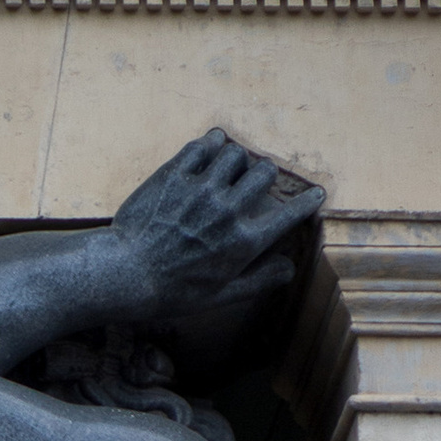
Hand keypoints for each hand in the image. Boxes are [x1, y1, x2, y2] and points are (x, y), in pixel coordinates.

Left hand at [111, 129, 322, 329]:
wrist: (124, 275)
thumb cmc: (172, 292)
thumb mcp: (219, 297)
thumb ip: (258, 281)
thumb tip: (289, 269)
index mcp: (243, 242)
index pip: (289, 214)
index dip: (307, 202)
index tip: (315, 194)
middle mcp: (228, 210)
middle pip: (265, 172)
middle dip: (264, 175)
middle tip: (253, 182)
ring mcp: (202, 189)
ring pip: (236, 153)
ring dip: (236, 159)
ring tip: (227, 168)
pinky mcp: (176, 174)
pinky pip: (204, 144)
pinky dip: (211, 144)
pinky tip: (209, 150)